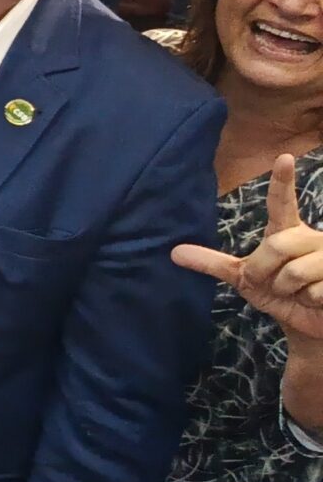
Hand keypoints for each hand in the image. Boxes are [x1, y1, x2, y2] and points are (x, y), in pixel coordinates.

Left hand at [175, 155, 322, 333]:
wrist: (309, 323)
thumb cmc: (281, 294)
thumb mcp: (244, 278)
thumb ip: (214, 264)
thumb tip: (173, 253)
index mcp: (288, 232)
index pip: (282, 203)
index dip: (282, 182)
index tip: (284, 157)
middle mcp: (313, 238)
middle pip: (276, 246)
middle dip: (265, 272)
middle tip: (273, 284)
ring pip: (295, 271)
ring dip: (288, 290)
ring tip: (298, 291)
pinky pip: (314, 291)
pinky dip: (309, 301)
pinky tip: (318, 299)